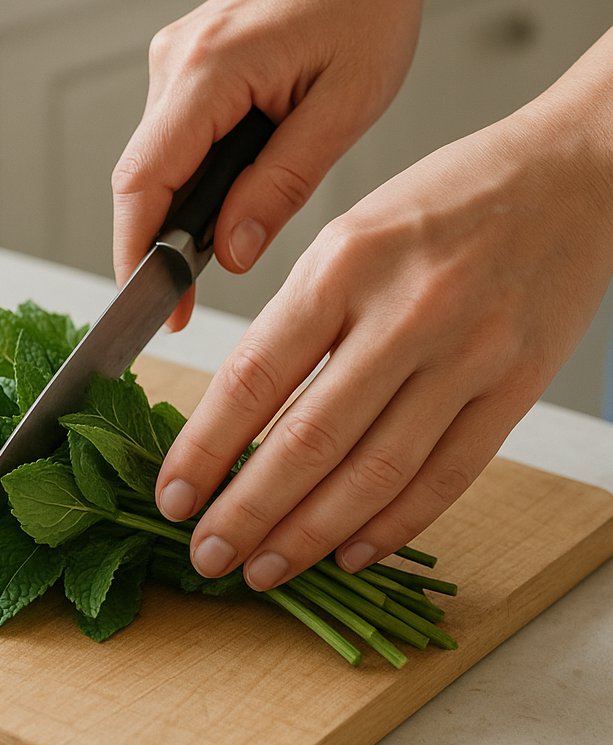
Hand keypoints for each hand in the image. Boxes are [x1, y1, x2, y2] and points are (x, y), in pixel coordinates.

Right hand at [112, 0, 435, 328]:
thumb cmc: (367, 7)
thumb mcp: (344, 108)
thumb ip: (281, 184)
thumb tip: (229, 252)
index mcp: (210, 66)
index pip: (144, 179)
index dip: (138, 251)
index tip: (155, 303)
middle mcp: (175, 59)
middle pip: (139, 177)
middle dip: (153, 244)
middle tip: (185, 298)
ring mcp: (173, 60)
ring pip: (153, 162)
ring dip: (174, 214)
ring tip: (215, 251)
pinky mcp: (183, 67)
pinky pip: (170, 140)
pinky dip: (186, 183)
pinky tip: (222, 202)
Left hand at [155, 104, 612, 587]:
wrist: (570, 176)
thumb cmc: (446, 200)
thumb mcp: (349, 234)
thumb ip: (298, 318)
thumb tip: (241, 411)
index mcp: (343, 264)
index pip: (253, 377)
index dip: (204, 449)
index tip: (173, 494)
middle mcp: (404, 313)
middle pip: (309, 439)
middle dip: (247, 511)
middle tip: (207, 553)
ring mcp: (468, 356)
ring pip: (376, 471)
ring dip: (311, 533)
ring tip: (267, 568)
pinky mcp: (516, 388)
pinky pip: (448, 474)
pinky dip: (395, 523)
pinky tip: (352, 550)